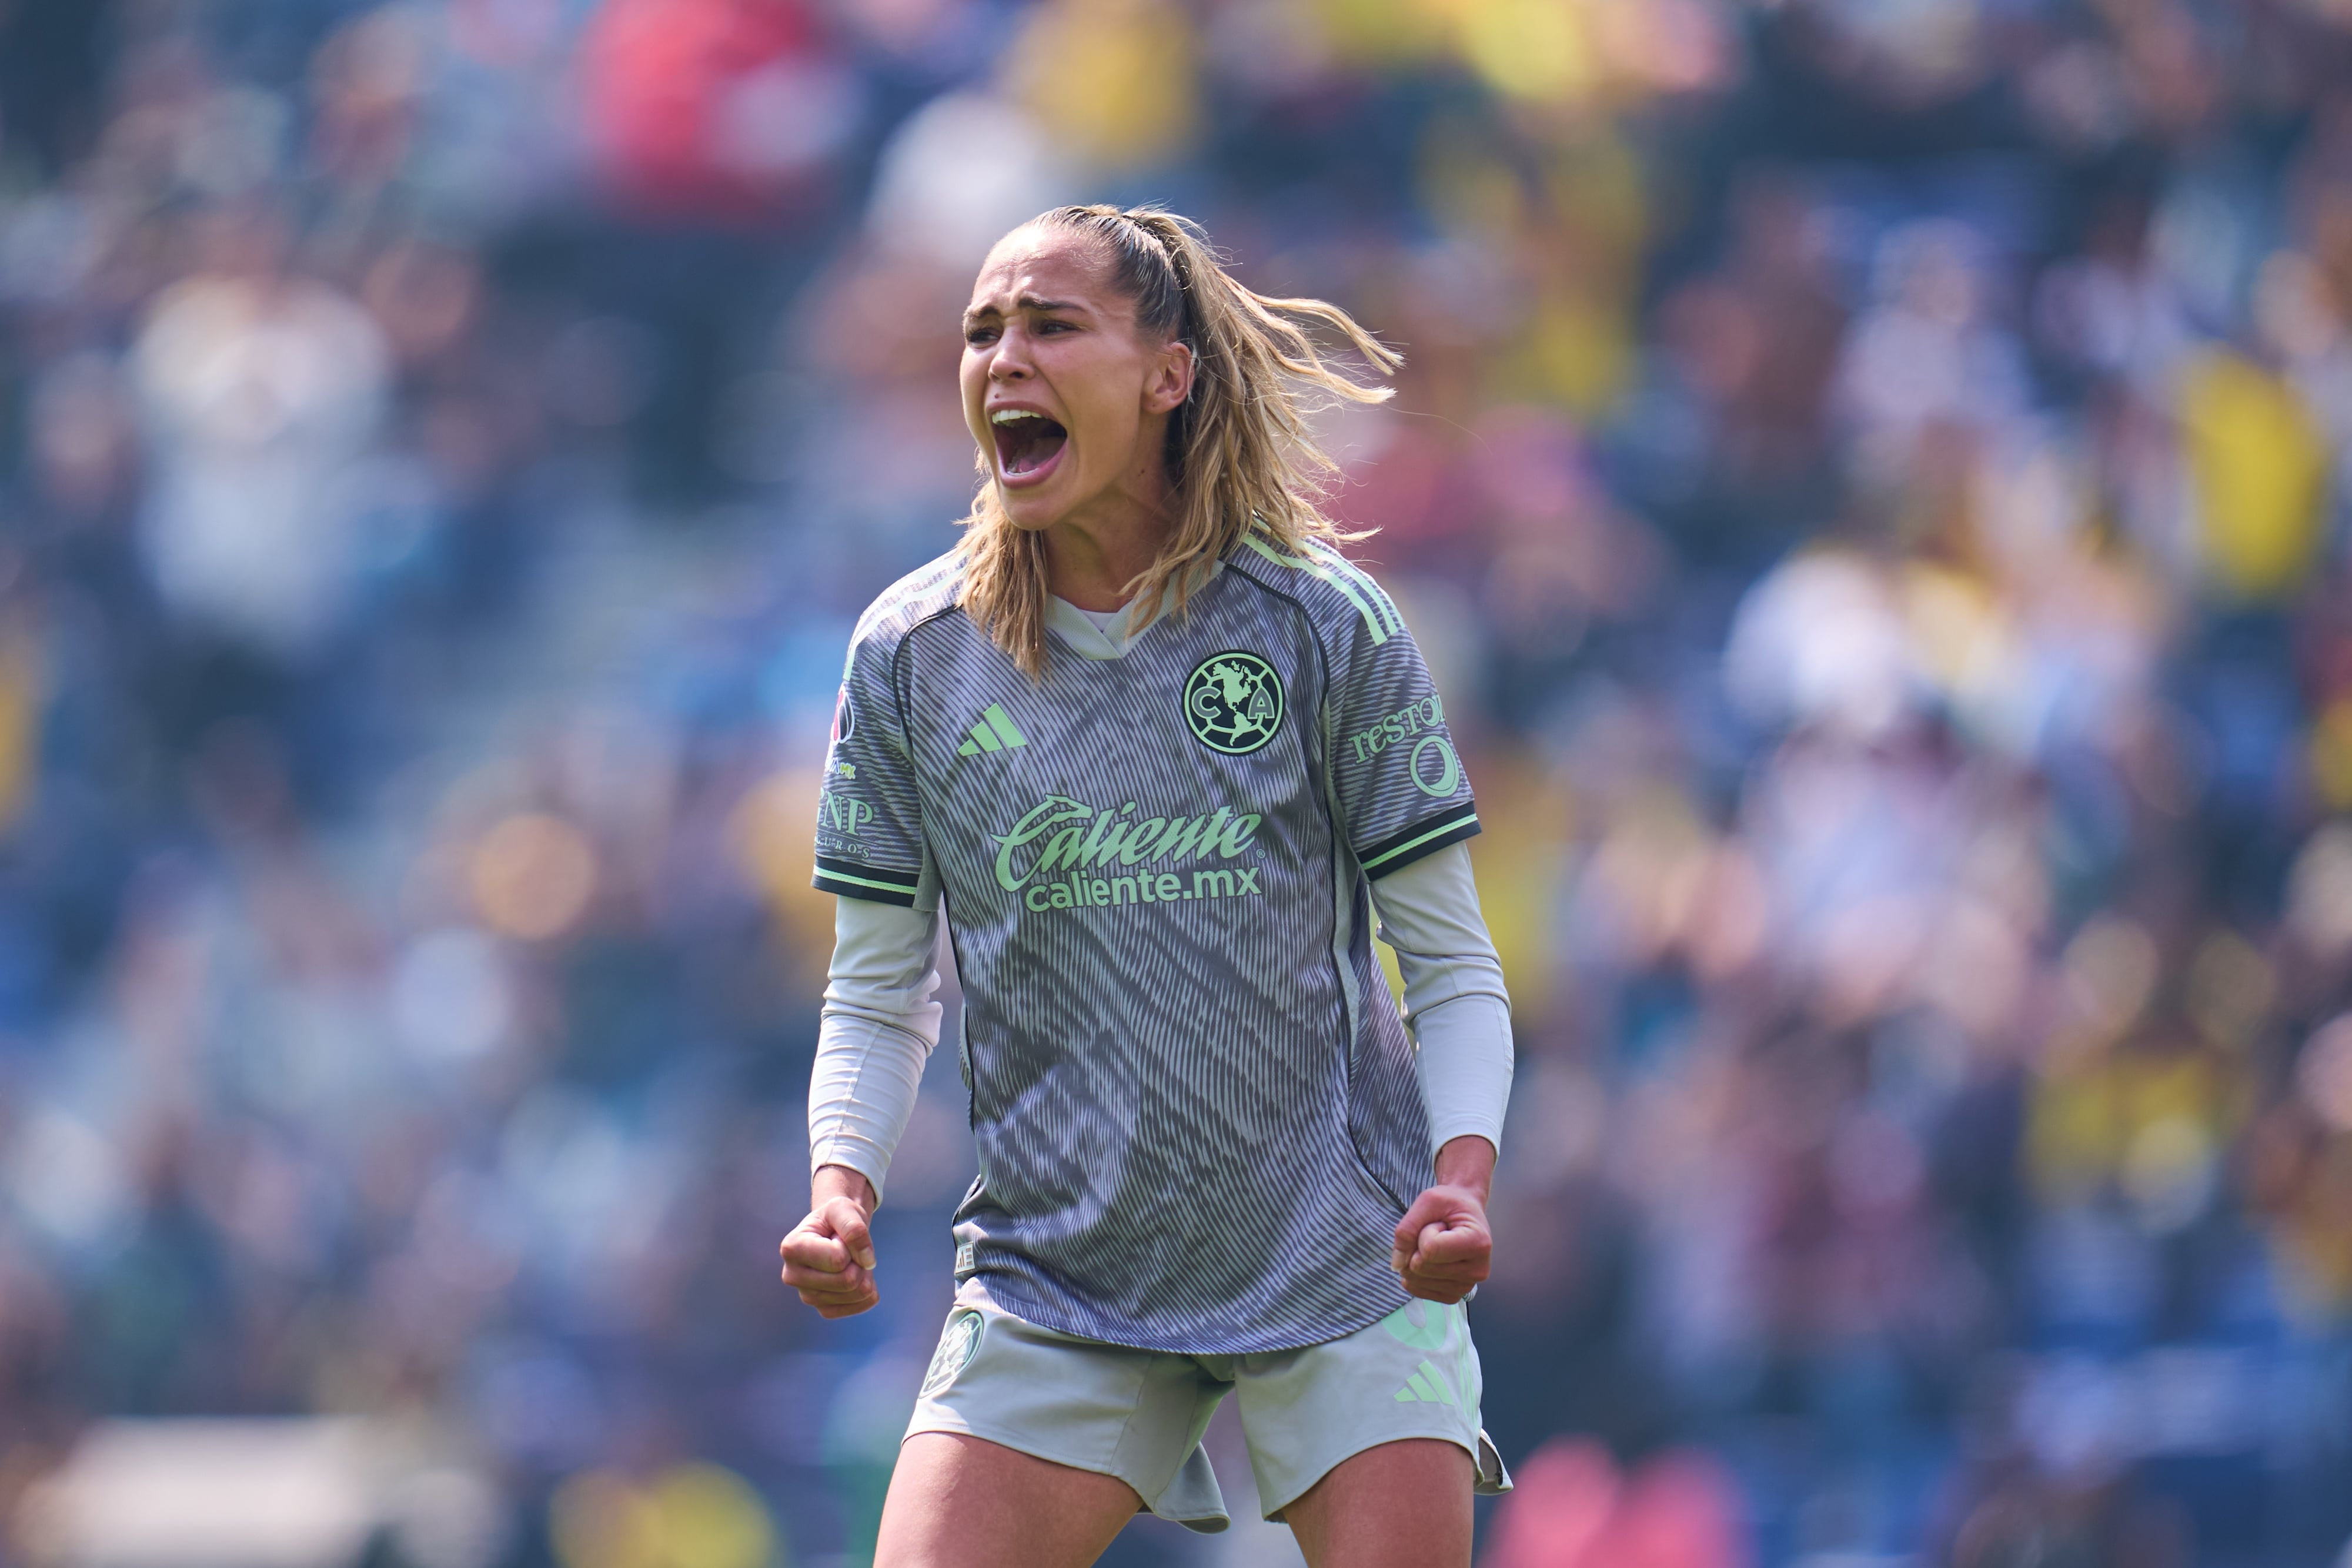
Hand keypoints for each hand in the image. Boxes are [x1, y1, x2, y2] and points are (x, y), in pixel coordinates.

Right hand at [780, 1166, 879, 1317]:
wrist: (833, 1231)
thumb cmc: (834, 1218)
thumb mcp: (843, 1208)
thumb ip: (854, 1228)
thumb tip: (867, 1262)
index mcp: (791, 1248)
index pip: (838, 1259)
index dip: (851, 1245)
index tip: (841, 1236)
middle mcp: (792, 1276)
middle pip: (847, 1280)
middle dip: (859, 1262)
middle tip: (851, 1250)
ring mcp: (806, 1296)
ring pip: (855, 1294)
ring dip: (865, 1274)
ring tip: (852, 1260)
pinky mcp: (822, 1308)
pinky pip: (857, 1306)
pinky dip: (867, 1291)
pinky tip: (859, 1276)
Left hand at [1390, 1184, 1490, 1303]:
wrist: (1465, 1210)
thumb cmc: (1450, 1203)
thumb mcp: (1427, 1201)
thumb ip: (1407, 1228)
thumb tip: (1397, 1265)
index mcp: (1478, 1243)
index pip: (1429, 1250)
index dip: (1423, 1233)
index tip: (1440, 1223)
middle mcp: (1478, 1270)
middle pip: (1421, 1267)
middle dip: (1418, 1246)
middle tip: (1438, 1233)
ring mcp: (1468, 1286)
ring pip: (1418, 1281)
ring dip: (1417, 1259)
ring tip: (1438, 1245)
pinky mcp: (1456, 1294)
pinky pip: (1422, 1293)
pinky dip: (1416, 1276)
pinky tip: (1430, 1262)